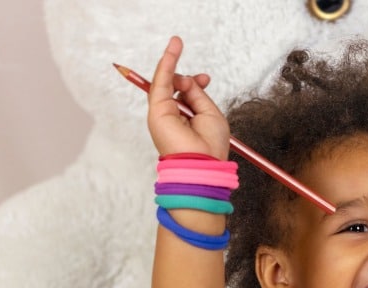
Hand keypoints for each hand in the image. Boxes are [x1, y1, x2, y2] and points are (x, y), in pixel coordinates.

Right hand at [147, 36, 230, 159]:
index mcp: (187, 120)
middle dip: (186, 77)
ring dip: (170, 60)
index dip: (194, 83)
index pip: (185, 95)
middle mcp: (173, 117)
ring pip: (164, 81)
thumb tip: (187, 79)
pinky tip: (171, 50)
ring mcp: (163, 113)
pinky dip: (166, 64)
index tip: (205, 78)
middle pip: (174, 87)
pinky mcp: (157, 110)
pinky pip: (160, 81)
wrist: (202, 163)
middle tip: (201, 77)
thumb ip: (197, 94)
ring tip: (176, 43)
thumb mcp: (210, 113)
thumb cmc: (210, 146)